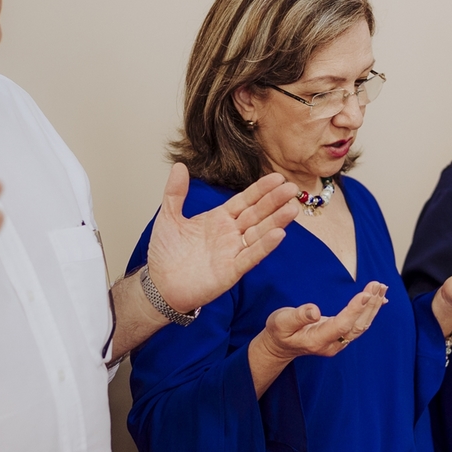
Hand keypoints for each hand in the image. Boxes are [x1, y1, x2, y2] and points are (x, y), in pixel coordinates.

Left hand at [146, 163, 298, 311]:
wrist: (159, 286)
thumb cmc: (165, 255)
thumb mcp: (169, 217)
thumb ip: (175, 193)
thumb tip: (180, 166)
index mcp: (219, 219)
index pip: (245, 200)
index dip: (261, 189)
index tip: (277, 177)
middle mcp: (230, 234)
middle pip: (257, 214)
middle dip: (274, 201)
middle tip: (292, 188)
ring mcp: (232, 252)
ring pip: (259, 233)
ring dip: (276, 222)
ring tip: (292, 209)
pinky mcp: (231, 271)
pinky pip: (251, 256)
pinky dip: (264, 246)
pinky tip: (278, 234)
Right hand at [257, 282, 388, 359]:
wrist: (281, 346)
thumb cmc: (280, 331)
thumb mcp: (281, 321)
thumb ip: (298, 316)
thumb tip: (315, 310)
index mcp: (317, 340)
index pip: (341, 325)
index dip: (355, 310)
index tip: (366, 294)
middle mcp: (332, 344)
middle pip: (356, 326)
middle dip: (369, 304)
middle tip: (377, 285)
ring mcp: (338, 342)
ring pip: (361, 326)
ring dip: (373, 306)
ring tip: (381, 288)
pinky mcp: (341, 336)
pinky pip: (360, 325)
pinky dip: (370, 311)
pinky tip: (381, 300)